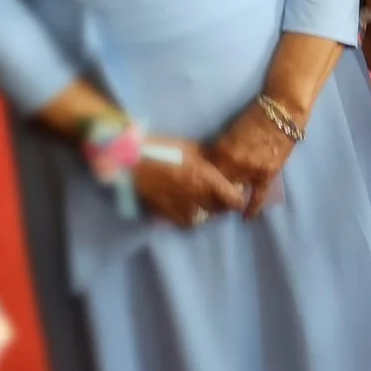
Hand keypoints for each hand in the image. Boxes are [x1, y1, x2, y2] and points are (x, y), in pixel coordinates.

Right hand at [133, 138, 248, 229]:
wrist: (132, 161)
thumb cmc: (163, 148)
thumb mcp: (192, 148)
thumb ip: (209, 159)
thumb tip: (221, 165)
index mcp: (206, 178)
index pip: (234, 200)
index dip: (238, 198)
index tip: (236, 192)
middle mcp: (198, 196)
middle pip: (220, 210)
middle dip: (223, 203)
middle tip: (219, 194)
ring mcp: (182, 207)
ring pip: (205, 217)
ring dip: (207, 211)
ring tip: (203, 201)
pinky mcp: (167, 214)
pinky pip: (186, 222)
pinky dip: (191, 217)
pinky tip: (189, 208)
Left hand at [208, 102, 298, 216]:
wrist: (284, 112)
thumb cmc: (255, 115)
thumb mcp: (231, 131)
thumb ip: (221, 148)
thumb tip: (212, 162)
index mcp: (223, 149)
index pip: (206, 169)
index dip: (201, 177)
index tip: (196, 182)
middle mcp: (235, 162)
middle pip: (218, 182)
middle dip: (211, 189)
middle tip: (205, 196)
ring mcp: (252, 170)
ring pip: (235, 189)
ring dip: (228, 196)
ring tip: (221, 204)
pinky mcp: (267, 174)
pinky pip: (258, 195)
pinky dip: (252, 207)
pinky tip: (245, 218)